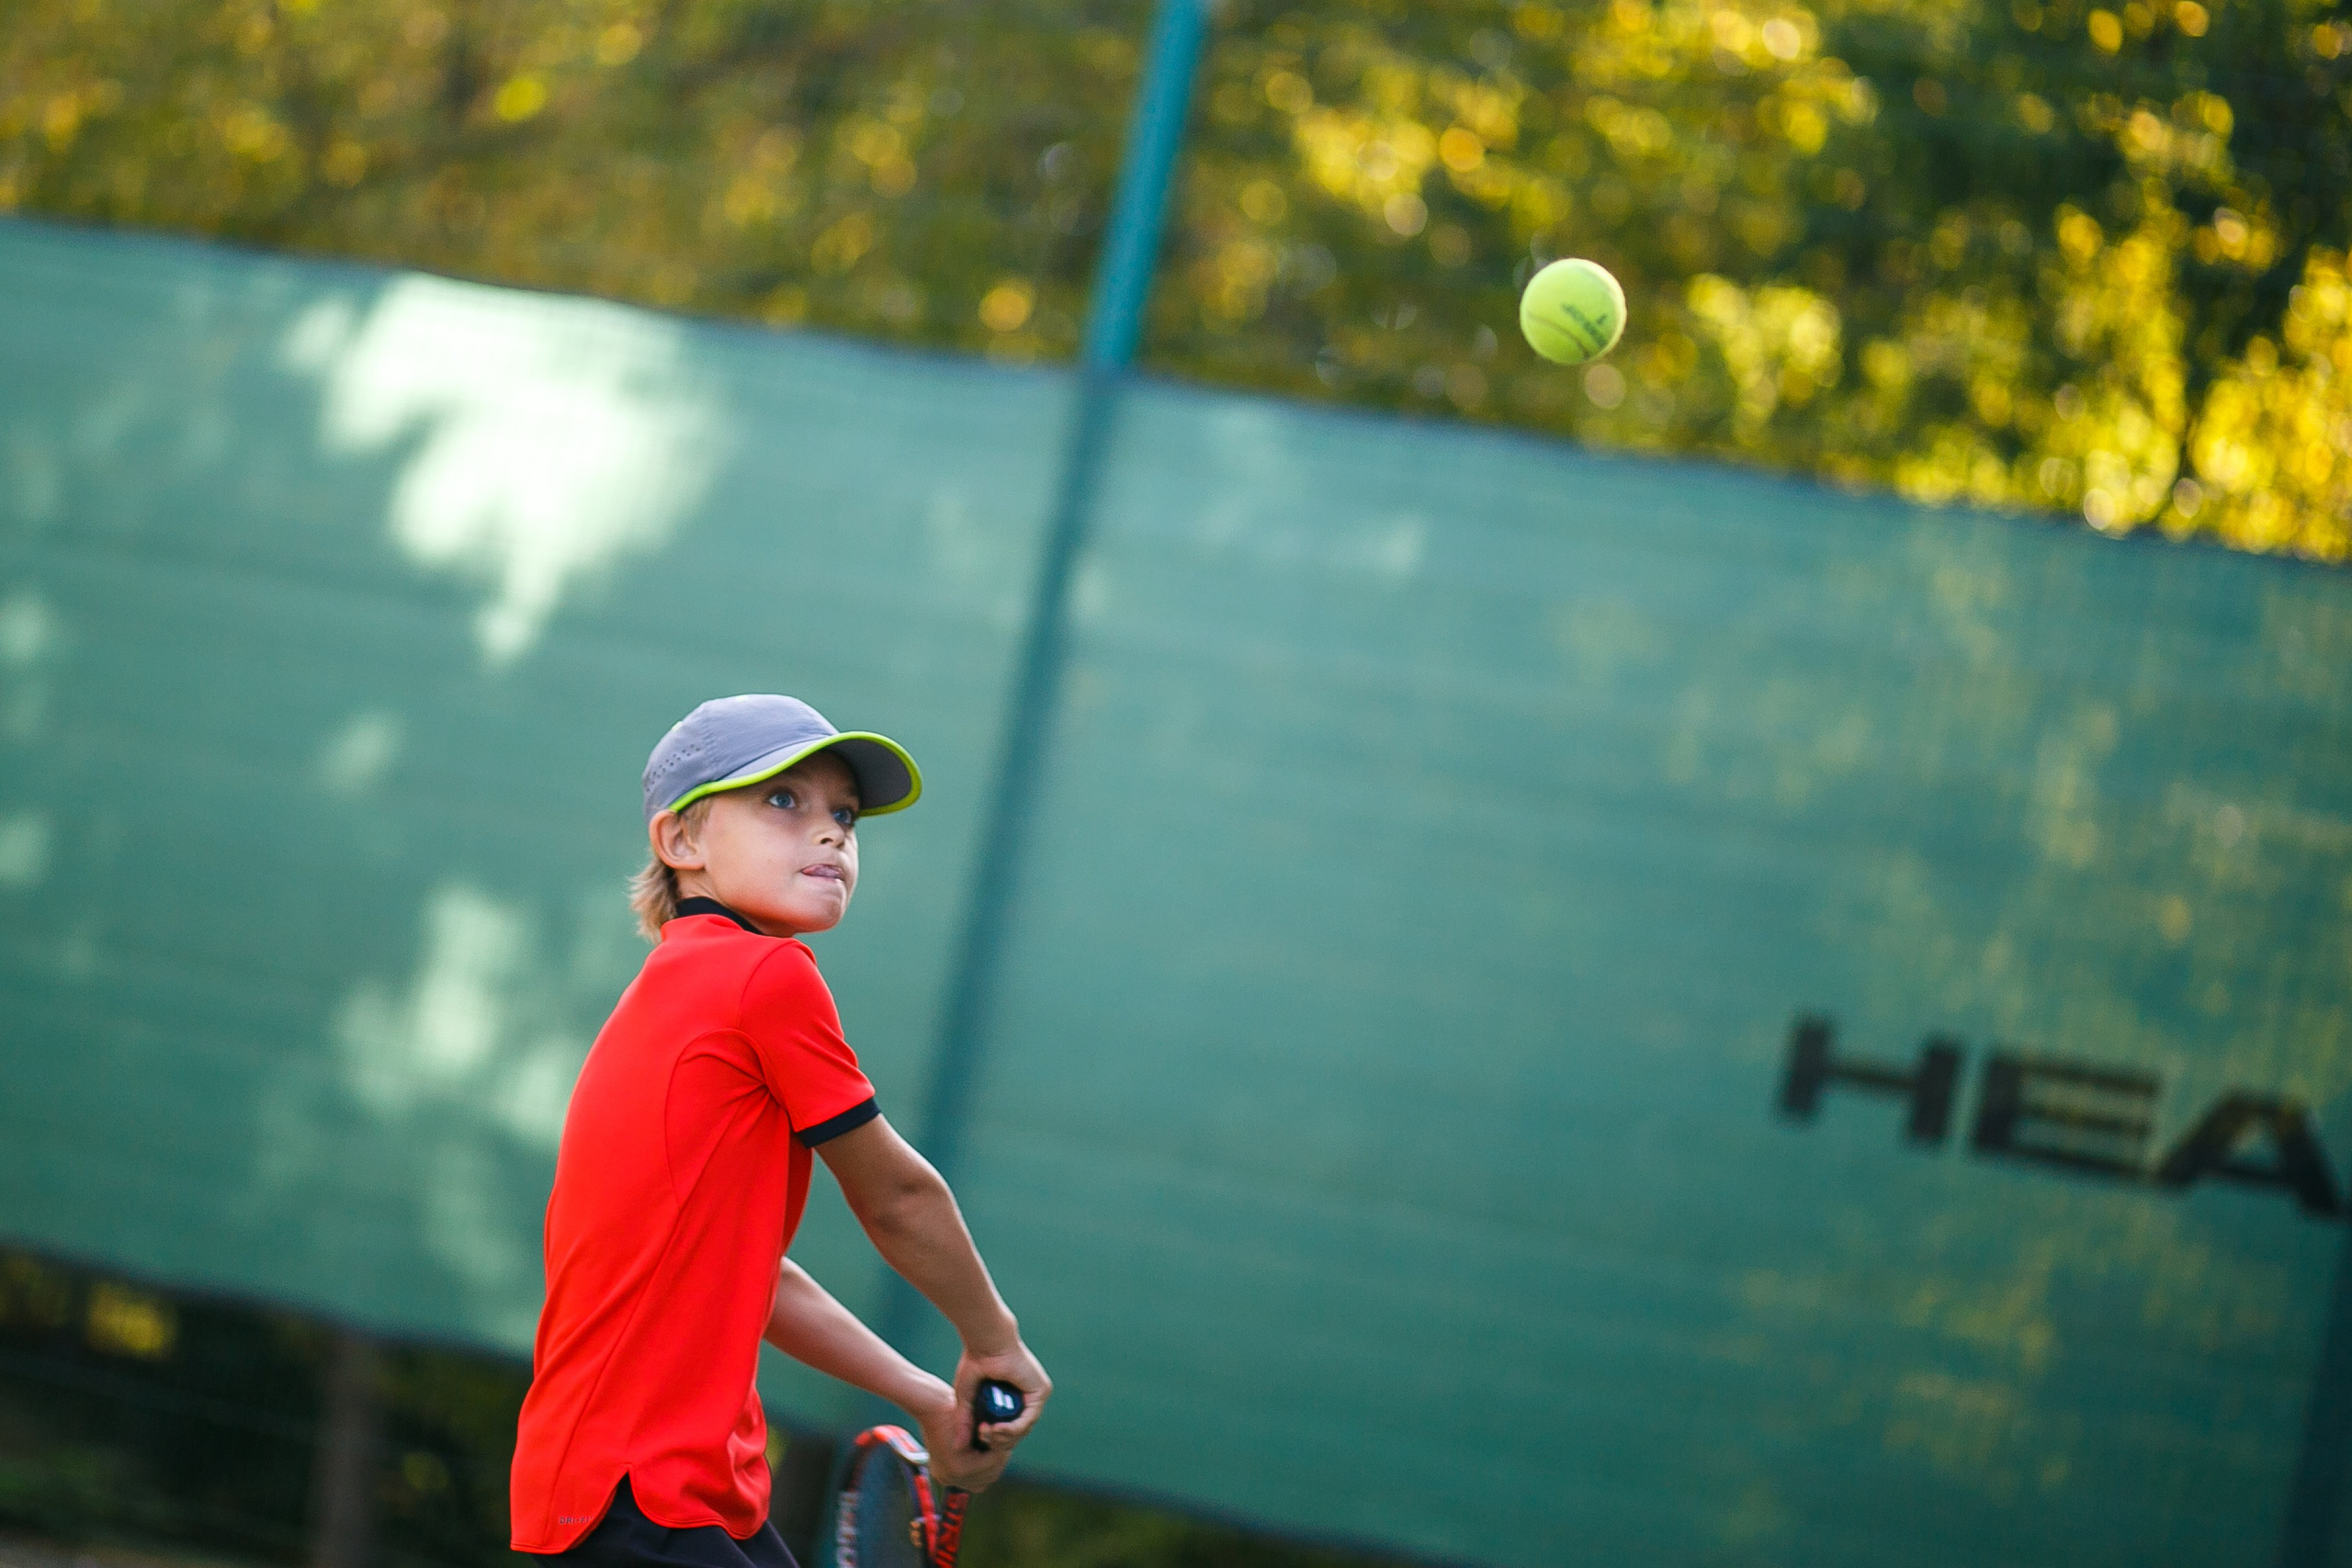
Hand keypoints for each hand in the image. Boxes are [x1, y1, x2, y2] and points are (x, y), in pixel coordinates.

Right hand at [956, 1341, 1049, 1456]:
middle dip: (998, 1440)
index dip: (994, 1439)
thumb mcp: (966, 1399)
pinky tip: (997, 1429)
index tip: (978, 1435)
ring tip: (986, 1432)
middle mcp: (1026, 1398)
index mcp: (1011, 1398)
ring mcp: (1035, 1395)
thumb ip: (965, 1422)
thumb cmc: (975, 1363)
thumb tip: (958, 1447)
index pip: (1008, 1429)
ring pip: (1023, 1429)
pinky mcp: (1041, 1392)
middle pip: (1016, 1433)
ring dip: (1003, 1437)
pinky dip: (1013, 1429)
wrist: (987, 1343)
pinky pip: (1029, 1419)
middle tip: (981, 1435)